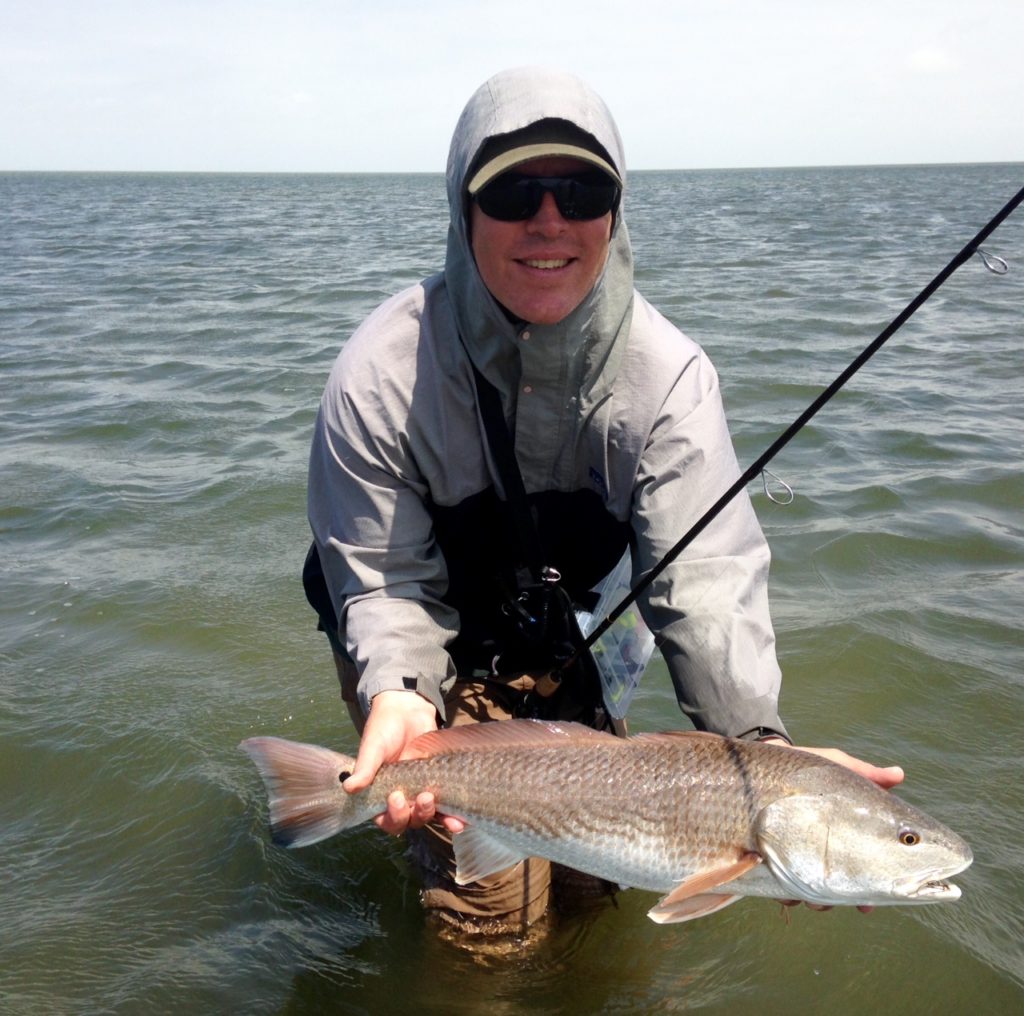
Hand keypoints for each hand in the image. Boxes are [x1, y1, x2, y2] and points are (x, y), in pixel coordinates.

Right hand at [342, 690, 464, 835]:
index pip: (385, 819)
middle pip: (408, 821)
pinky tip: (459, 820)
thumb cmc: (384, 728)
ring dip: (434, 816)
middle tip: (423, 797)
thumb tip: (348, 787)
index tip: (396, 797)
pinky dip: (451, 817)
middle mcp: (401, 799)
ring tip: (435, 800)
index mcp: (380, 795)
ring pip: (426, 816)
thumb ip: (364, 768)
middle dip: (415, 815)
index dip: (392, 816)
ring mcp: (420, 793)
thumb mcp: (373, 747)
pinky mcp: (439, 785)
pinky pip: (445, 808)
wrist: (408, 709)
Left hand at [761, 736, 905, 913]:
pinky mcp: (770, 863)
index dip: (876, 887)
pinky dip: (787, 894)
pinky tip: (787, 890)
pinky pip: (780, 889)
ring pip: (814, 894)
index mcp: (844, 835)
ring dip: (819, 901)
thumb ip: (864, 773)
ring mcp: (796, 859)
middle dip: (849, 899)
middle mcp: (823, 852)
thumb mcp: (833, 766)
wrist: (753, 769)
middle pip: (843, 886)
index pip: (867, 866)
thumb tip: (898, 774)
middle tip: (855, 904)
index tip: (877, 897)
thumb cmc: (801, 770)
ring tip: (816, 899)